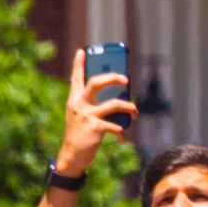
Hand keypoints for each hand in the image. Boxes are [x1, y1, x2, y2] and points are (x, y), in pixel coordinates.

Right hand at [58, 50, 132, 172]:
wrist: (72, 155)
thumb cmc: (80, 134)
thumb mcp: (81, 116)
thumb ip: (92, 105)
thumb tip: (118, 98)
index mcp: (75, 100)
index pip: (76, 78)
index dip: (79, 64)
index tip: (83, 51)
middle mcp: (79, 104)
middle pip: (97, 83)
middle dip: (113, 78)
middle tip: (126, 79)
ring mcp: (87, 116)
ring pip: (115, 104)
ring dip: (130, 108)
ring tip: (135, 113)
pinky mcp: (95, 128)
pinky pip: (117, 127)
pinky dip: (122, 134)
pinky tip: (121, 140)